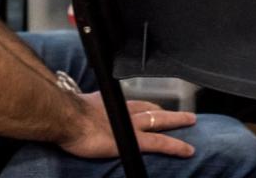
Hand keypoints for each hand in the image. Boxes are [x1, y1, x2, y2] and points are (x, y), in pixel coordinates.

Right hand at [59, 95, 197, 158]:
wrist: (66, 117)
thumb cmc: (64, 116)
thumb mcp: (73, 111)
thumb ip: (80, 114)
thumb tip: (72, 118)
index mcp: (109, 105)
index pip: (134, 105)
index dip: (146, 106)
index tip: (154, 108)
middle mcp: (124, 112)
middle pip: (151, 110)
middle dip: (166, 111)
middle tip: (180, 111)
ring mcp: (131, 127)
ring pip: (161, 122)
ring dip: (177, 121)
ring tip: (191, 121)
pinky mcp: (134, 141)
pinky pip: (161, 143)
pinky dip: (176, 146)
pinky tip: (188, 150)